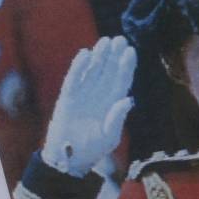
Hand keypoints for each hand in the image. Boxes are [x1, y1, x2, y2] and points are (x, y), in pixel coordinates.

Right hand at [41, 36, 135, 176]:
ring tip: (105, 41)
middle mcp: (99, 96)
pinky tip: (86, 54)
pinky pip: (74, 79)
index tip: (130, 51)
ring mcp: (83, 95)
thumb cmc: (93, 150)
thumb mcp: (109, 136)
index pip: (121, 80)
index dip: (126, 66)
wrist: (69, 159)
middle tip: (120, 39)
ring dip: (99, 56)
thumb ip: (117, 118)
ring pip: (92, 71)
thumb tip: (129, 99)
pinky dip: (79, 67)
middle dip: (114, 56)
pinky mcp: (68, 97)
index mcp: (112, 104)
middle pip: (108, 71)